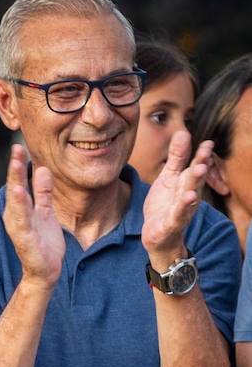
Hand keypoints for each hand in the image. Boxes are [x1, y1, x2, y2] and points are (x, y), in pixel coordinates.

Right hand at [2, 144, 63, 288]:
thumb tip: (42, 169)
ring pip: (16, 201)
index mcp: (20, 208)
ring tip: (16, 165)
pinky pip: (22, 220)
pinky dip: (20, 206)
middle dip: (14, 168)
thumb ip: (43, 192)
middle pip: (14, 187)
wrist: (45, 271)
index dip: (18, 165)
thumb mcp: (46, 212)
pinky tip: (19, 192)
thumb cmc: (44, 243)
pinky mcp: (24, 239)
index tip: (19, 145)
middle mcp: (15, 215)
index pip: (18, 182)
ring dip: (15, 183)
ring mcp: (18, 227)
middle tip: (16, 147)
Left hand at [142, 129, 208, 262]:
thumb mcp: (168, 178)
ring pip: (190, 195)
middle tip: (205, 154)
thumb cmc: (164, 204)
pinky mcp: (173, 223)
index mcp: (187, 183)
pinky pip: (179, 214)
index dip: (202, 156)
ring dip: (195, 183)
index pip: (195, 167)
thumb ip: (176, 157)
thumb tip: (183, 132)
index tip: (208, 143)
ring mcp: (182, 209)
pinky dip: (183, 206)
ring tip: (199, 170)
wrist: (158, 235)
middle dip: (201, 166)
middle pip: (195, 179)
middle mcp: (188, 195)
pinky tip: (188, 197)